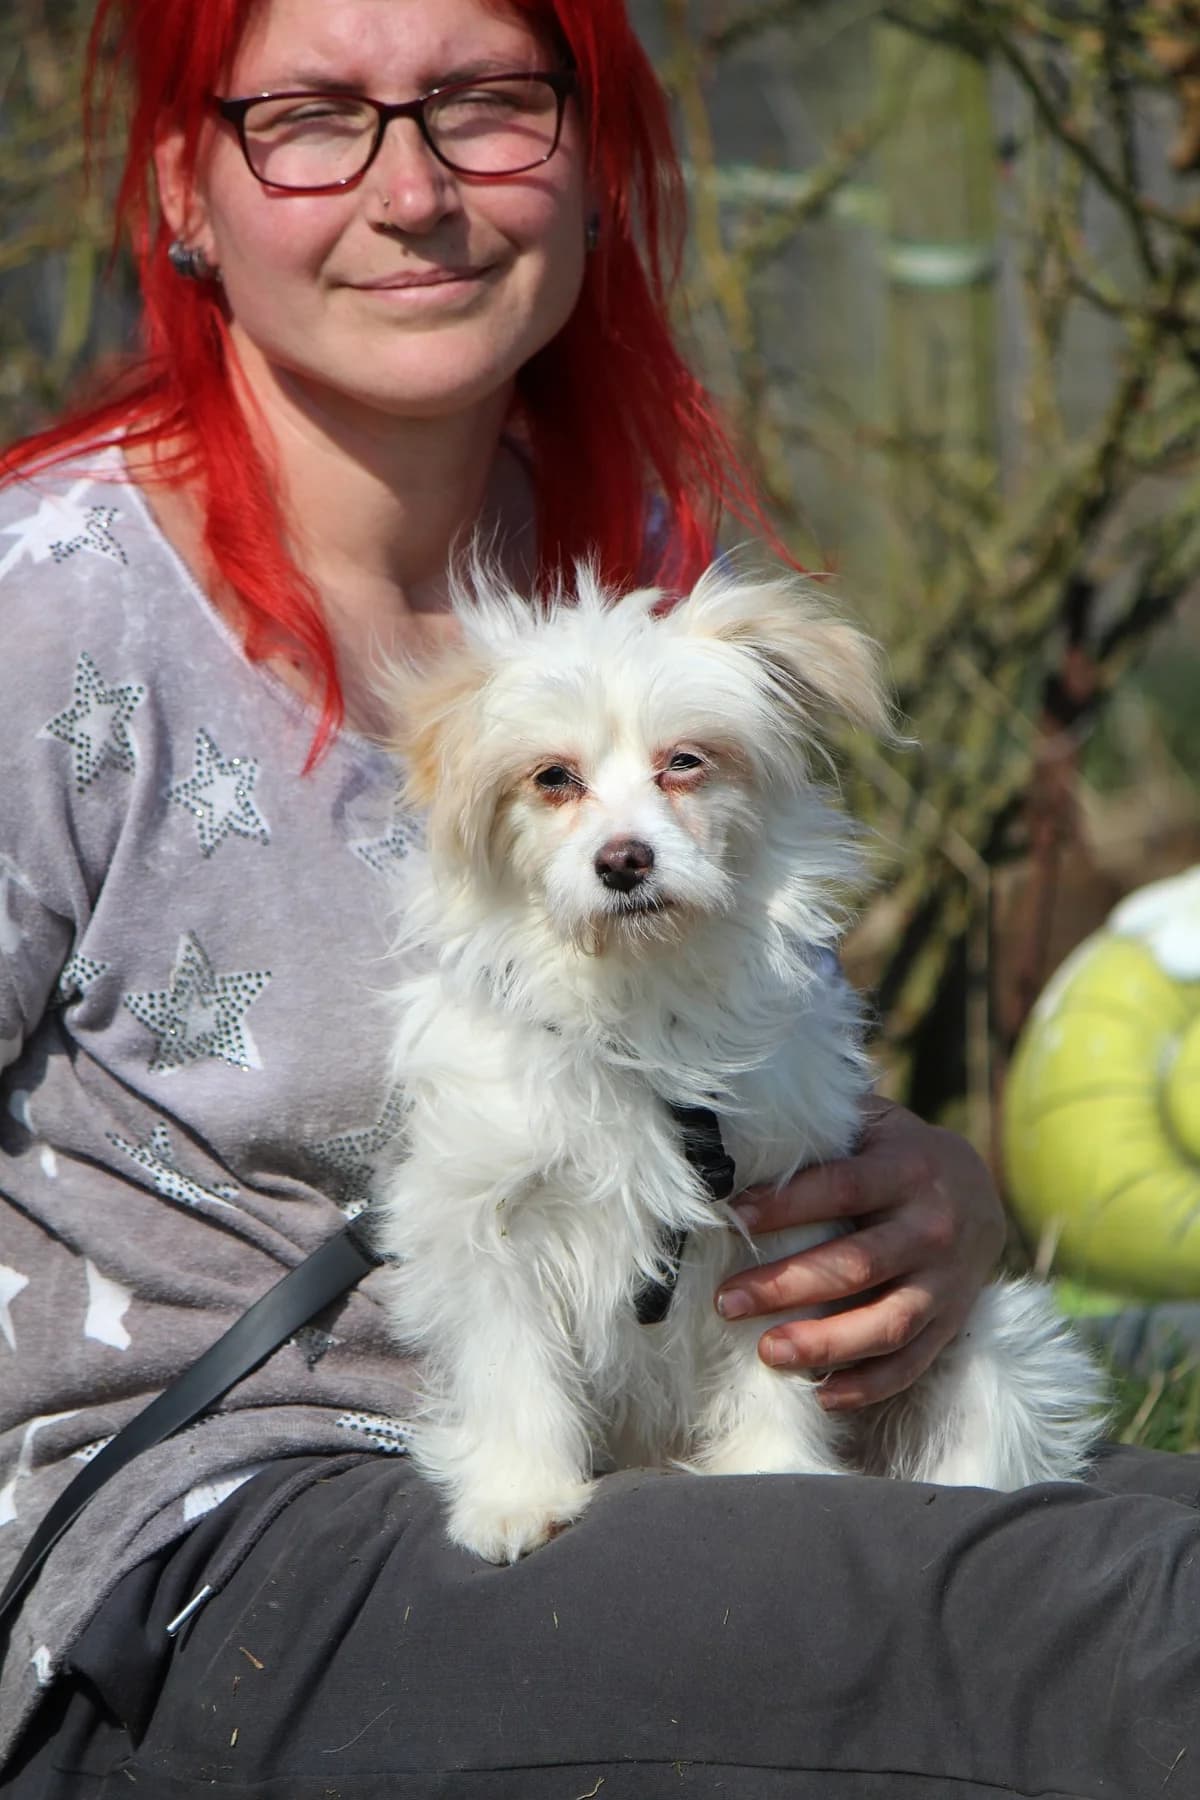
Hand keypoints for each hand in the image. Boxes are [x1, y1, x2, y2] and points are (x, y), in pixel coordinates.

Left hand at [714, 1099, 1005, 1409]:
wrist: (983, 1194)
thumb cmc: (899, 1155)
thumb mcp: (873, 1125)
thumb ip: (823, 1128)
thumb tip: (746, 1128)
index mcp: (907, 1170)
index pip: (841, 1188)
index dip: (786, 1205)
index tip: (733, 1218)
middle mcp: (931, 1228)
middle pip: (856, 1265)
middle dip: (787, 1286)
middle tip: (727, 1301)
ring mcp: (945, 1282)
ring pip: (886, 1324)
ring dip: (824, 1344)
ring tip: (767, 1352)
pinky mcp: (950, 1323)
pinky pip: (911, 1364)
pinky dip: (867, 1386)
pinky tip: (820, 1393)